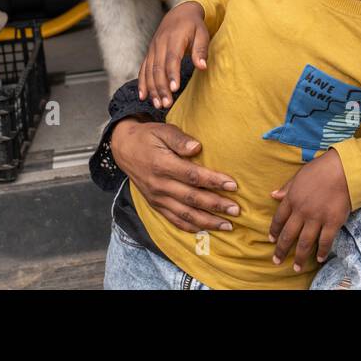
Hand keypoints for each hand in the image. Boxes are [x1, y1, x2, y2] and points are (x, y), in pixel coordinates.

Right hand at [110, 118, 239, 232]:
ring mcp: (157, 198)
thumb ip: (179, 139)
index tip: (233, 185)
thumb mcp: (162, 130)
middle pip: (192, 198)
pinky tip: (205, 230)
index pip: (192, 176)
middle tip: (236, 210)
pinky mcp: (155, 205)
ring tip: (227, 226)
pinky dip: (190, 227)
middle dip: (216, 205)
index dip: (214, 182)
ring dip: (207, 222)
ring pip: (184, 214)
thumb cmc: (148, 137)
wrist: (124, 149)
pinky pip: (173, 220)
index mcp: (162, 165)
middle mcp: (159, 185)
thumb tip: (197, 147)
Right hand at [138, 2, 209, 107]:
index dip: (172, 74)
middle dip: (161, 87)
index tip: (174, 89)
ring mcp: (153, 49)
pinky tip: (144, 96)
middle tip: (167, 104)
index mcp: (174, 38)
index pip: (172, 58)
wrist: (179, 13)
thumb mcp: (202, 33)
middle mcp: (160, 44)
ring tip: (158, 104)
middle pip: (158, 68)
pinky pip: (143, 69)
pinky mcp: (149, 53)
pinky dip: (142, 83)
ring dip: (152, 89)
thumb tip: (202, 66)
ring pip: (149, 71)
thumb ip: (201, 50)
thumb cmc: (194, 26)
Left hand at [268, 150, 351, 272]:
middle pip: (288, 235)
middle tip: (277, 260)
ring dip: (300, 257)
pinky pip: (325, 241)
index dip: (274, 231)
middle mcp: (302, 211)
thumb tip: (273, 195)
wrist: (343, 168)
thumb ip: (287, 188)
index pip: (278, 219)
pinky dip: (322, 252)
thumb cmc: (321, 169)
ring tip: (297, 267)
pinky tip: (320, 259)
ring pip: (305, 243)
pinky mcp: (332, 222)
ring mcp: (317, 218)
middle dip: (281, 250)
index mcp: (292, 199)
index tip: (272, 240)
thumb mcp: (299, 176)